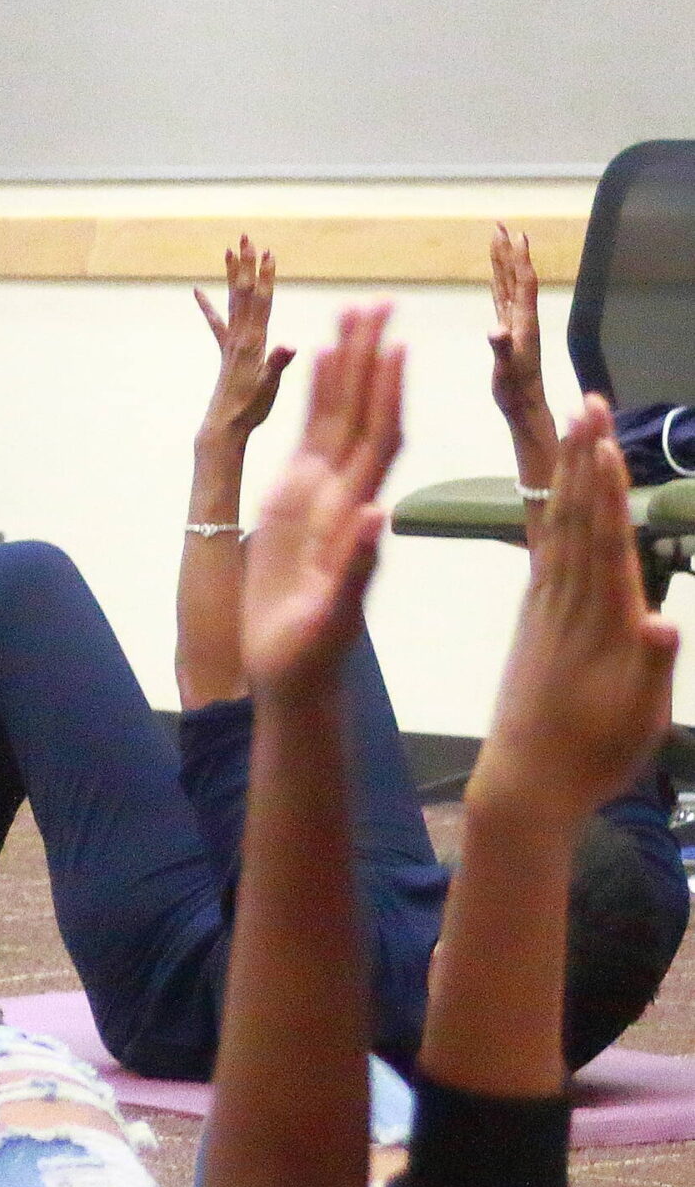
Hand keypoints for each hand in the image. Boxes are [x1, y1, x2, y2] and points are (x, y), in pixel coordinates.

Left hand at [195, 237, 295, 448]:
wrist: (224, 427)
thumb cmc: (250, 410)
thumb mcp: (269, 387)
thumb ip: (278, 365)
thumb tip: (290, 346)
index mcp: (253, 342)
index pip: (262, 302)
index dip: (266, 276)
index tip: (268, 252)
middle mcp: (240, 337)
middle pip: (244, 293)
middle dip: (247, 264)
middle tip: (245, 236)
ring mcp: (231, 343)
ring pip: (233, 301)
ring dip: (233, 275)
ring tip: (228, 250)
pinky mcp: (227, 352)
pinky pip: (217, 323)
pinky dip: (207, 306)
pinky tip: (196, 291)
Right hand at [240, 307, 402, 699]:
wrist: (293, 677)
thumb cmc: (311, 655)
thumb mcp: (332, 618)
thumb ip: (355, 567)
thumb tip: (375, 516)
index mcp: (355, 515)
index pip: (378, 440)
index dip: (387, 393)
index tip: (395, 345)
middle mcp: (343, 494)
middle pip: (362, 413)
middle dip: (371, 357)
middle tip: (378, 302)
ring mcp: (321, 495)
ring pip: (338, 416)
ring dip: (348, 366)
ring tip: (353, 314)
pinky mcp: (295, 504)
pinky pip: (309, 438)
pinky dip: (316, 397)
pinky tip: (320, 363)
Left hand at [469, 397, 678, 830]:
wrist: (525, 782)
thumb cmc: (592, 756)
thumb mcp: (637, 720)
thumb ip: (650, 669)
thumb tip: (663, 624)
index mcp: (598, 623)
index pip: (603, 541)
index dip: (606, 489)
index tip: (605, 441)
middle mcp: (567, 604)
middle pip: (579, 517)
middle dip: (586, 459)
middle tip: (589, 404)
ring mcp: (547, 608)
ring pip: (560, 527)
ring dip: (570, 475)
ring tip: (576, 429)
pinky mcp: (535, 619)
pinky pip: (548, 551)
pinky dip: (557, 514)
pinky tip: (559, 494)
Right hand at [487, 225, 549, 430]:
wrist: (525, 408)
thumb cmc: (516, 392)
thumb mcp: (507, 371)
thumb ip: (502, 349)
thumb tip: (495, 329)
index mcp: (524, 323)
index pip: (523, 283)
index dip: (519, 259)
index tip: (516, 234)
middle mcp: (522, 319)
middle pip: (515, 277)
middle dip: (507, 251)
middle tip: (500, 225)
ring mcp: (515, 325)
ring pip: (507, 286)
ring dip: (502, 263)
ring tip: (497, 242)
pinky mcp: (507, 334)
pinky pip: (501, 300)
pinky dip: (497, 284)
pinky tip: (495, 278)